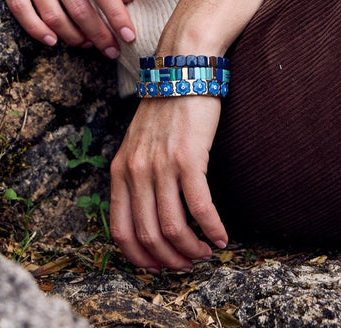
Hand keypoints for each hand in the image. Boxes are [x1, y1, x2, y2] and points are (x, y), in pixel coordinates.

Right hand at [0, 0, 135, 57]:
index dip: (117, 16)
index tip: (129, 36)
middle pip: (79, 7)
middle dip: (99, 34)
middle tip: (112, 50)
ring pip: (52, 15)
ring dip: (73, 36)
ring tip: (88, 44)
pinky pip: (22, 11)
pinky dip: (37, 30)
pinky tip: (53, 40)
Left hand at [110, 97, 227, 271]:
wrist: (181, 74)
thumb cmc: (164, 111)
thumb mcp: (136, 144)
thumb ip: (136, 175)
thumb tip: (148, 212)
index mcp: (119, 170)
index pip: (120, 229)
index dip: (139, 257)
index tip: (157, 266)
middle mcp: (136, 171)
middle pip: (147, 235)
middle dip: (169, 259)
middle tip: (187, 264)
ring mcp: (161, 165)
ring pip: (172, 227)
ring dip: (192, 249)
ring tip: (205, 252)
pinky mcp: (189, 158)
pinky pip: (199, 208)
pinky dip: (212, 229)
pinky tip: (221, 237)